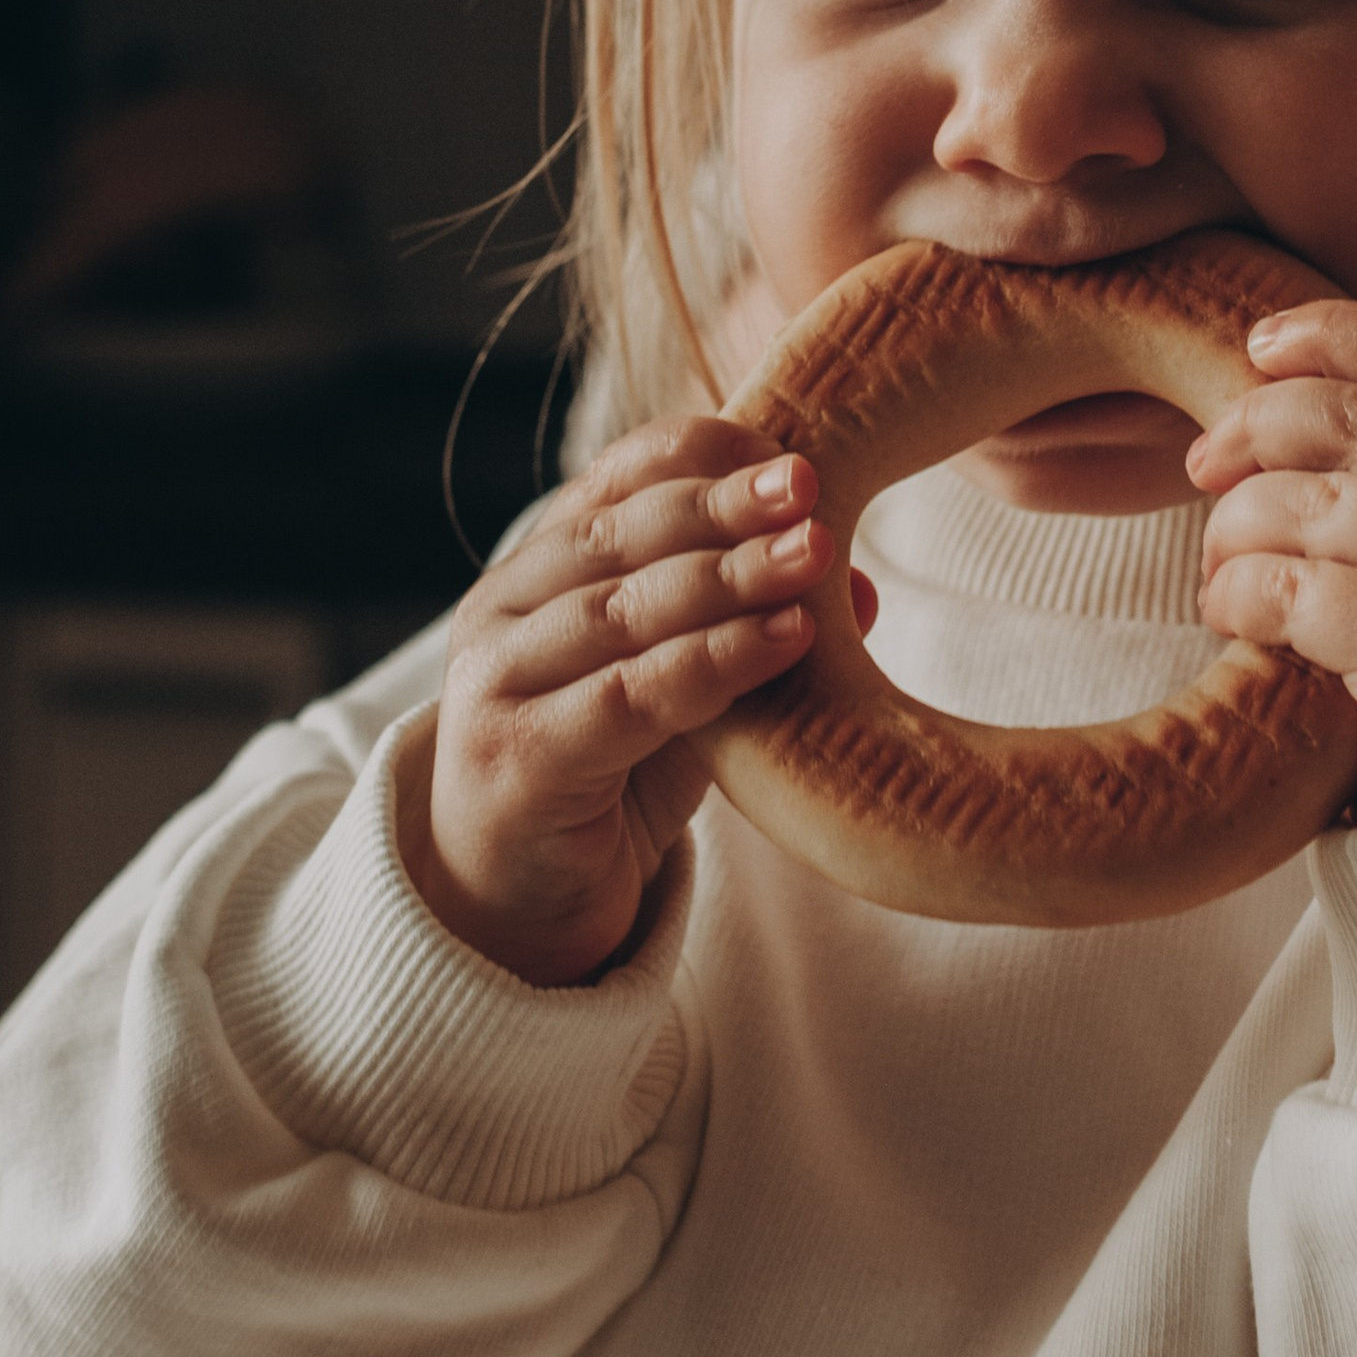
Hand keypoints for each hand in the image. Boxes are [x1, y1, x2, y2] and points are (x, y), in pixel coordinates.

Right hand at [414, 418, 874, 985]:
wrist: (509, 907)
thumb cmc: (605, 778)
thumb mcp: (683, 693)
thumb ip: (744, 632)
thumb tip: (859, 585)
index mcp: (539, 567)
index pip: (618, 480)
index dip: (701, 455)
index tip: (789, 449)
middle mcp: (503, 610)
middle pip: (622, 534)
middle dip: (723, 503)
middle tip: (809, 484)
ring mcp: (497, 683)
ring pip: (625, 609)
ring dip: (729, 576)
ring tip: (816, 554)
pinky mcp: (516, 760)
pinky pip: (627, 697)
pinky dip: (714, 662)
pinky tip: (786, 640)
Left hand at [1186, 301, 1356, 816]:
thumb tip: (1299, 374)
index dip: (1345, 336)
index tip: (1262, 343)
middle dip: (1267, 423)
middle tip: (1205, 462)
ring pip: (1322, 499)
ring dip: (1238, 522)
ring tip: (1219, 562)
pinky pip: (1297, 584)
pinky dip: (1239, 590)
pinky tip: (1228, 614)